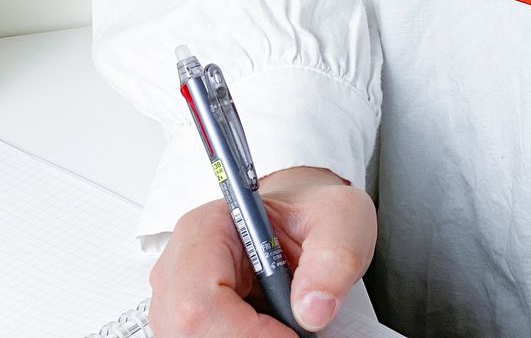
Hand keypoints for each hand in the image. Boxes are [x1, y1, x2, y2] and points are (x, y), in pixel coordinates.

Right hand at [149, 166, 376, 336]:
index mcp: (207, 229)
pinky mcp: (194, 319)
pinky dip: (244, 337)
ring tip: (282, 320)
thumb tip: (312, 309)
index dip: (243, 333)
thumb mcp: (342, 218)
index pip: (199, 303)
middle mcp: (181, 265)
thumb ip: (334, 257)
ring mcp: (180, 297)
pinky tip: (268, 327)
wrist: (308, 219)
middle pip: (187, 331)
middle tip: (291, 331)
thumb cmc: (315, 213)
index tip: (290, 334)